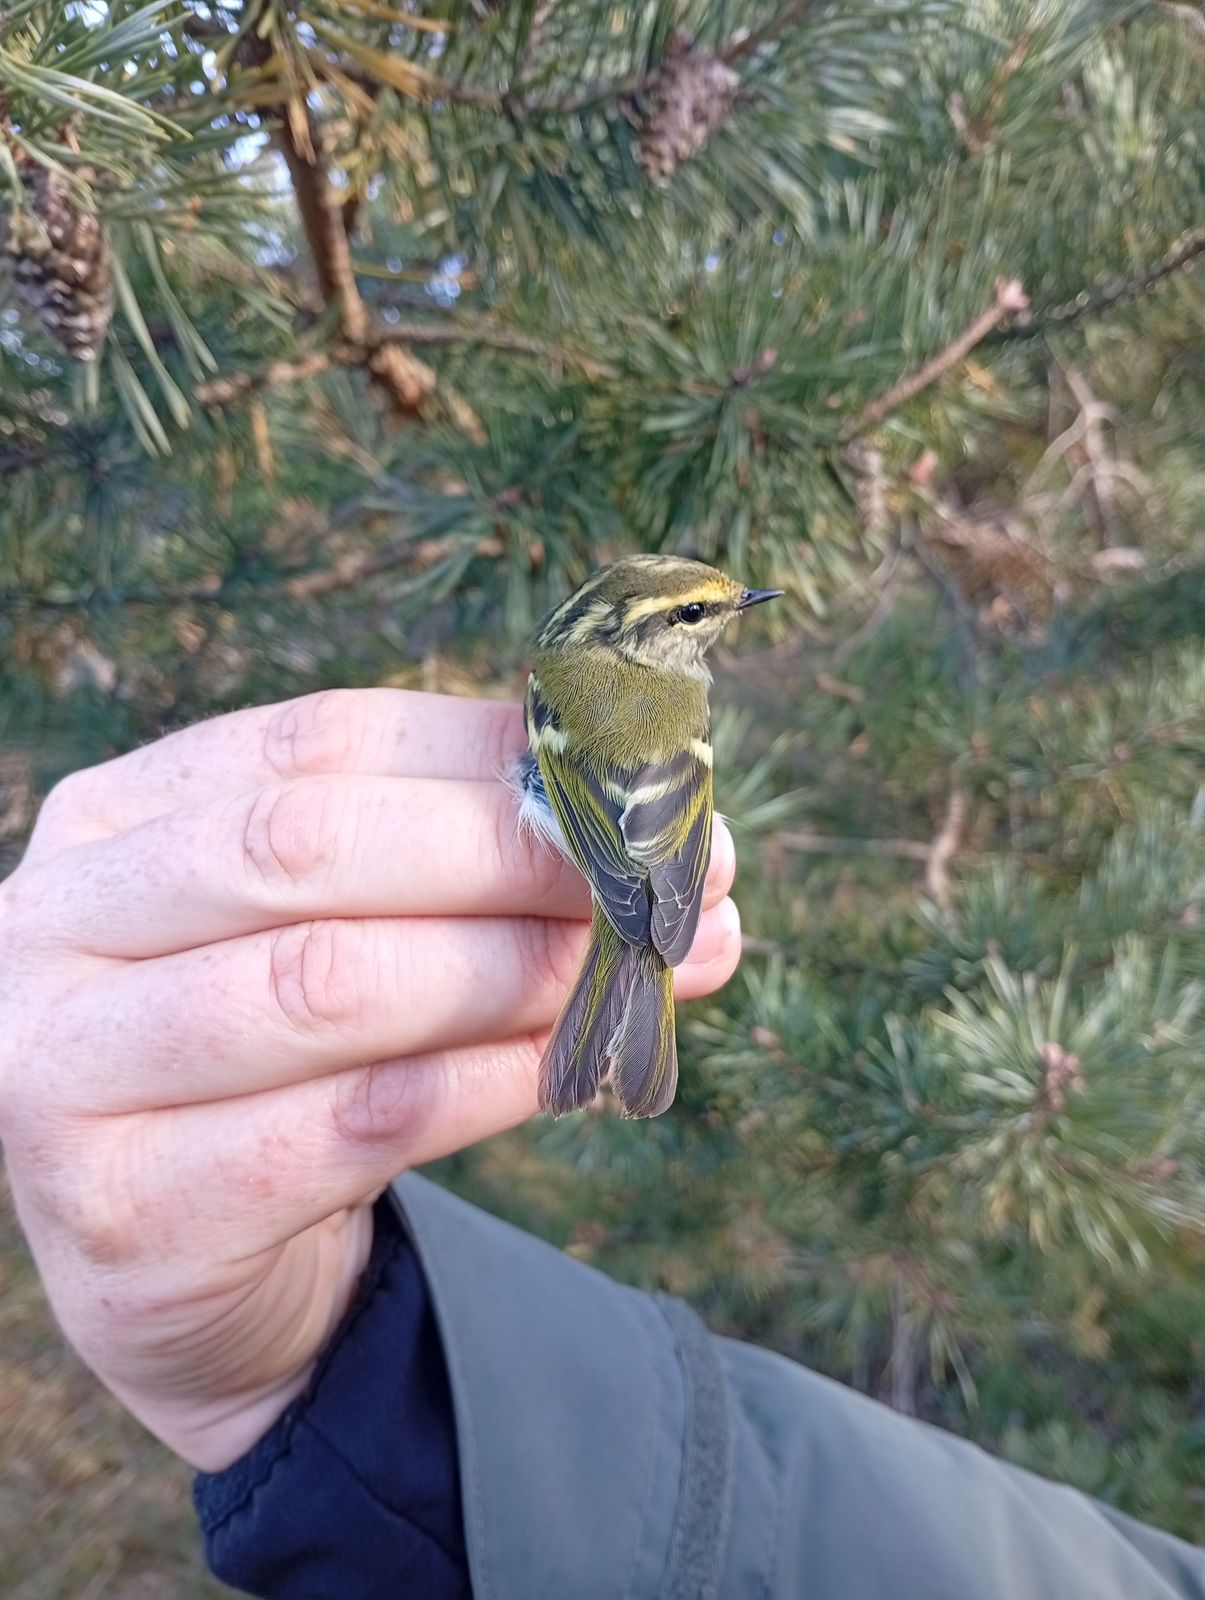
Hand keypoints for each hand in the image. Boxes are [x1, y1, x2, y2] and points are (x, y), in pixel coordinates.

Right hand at [0, 689, 739, 1470]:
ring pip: (329, 982)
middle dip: (510, 851)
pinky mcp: (130, 1210)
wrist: (184, 1264)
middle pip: (306, 846)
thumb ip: (448, 857)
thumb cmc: (276, 1056)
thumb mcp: (329, 924)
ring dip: (516, 967)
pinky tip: (582, 1066)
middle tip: (659, 875)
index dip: (491, 752)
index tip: (637, 779)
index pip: (319, 739)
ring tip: (646, 965)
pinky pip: (356, 1122)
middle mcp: (58, 925)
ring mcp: (67, 1072)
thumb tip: (659, 825)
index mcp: (113, 816)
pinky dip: (492, 1080)